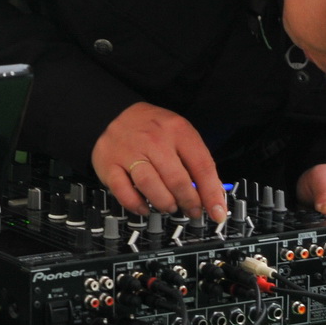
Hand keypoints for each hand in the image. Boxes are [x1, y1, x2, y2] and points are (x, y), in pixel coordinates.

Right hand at [91, 102, 225, 221]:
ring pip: (149, 185)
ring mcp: (129, 151)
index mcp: (177, 130)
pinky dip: (136, 204)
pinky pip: (122, 190)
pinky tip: (144, 207)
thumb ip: (197, 163)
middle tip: (192, 211)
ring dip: (164, 203)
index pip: (201, 166)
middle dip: (188, 202)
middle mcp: (153, 139)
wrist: (115, 111)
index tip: (217, 213)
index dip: (211, 194)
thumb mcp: (181, 135)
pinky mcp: (109, 163)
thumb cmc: (153, 129)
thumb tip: (214, 196)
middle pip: (176, 179)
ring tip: (170, 207)